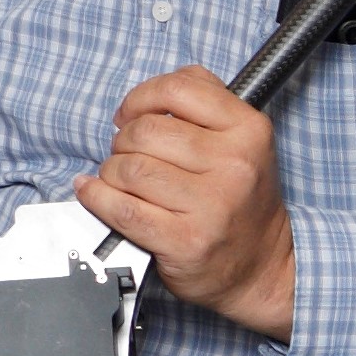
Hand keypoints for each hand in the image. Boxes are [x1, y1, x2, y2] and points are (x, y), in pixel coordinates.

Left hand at [74, 66, 294, 336]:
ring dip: (111, 171)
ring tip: (120, 180)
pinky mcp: (186, 241)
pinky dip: (96, 197)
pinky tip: (93, 191)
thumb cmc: (240, 197)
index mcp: (248, 130)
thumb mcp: (241, 140)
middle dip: (122, 141)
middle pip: (145, 131)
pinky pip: (122, 208)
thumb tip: (143, 98)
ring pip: (129, 168)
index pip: (177, 89)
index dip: (140, 97)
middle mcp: (235, 165)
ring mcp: (212, 205)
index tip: (129, 114)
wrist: (262, 266)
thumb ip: (201, 103)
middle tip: (127, 156)